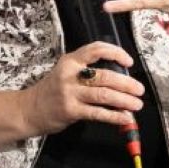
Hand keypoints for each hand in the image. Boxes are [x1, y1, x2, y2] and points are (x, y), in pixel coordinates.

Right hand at [20, 42, 144, 133]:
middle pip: (104, 76)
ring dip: (124, 100)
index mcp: (70, 60)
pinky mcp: (71, 111)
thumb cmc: (52, 90)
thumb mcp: (66, 72)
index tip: (128, 61)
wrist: (29, 109)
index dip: (116, 53)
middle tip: (139, 89)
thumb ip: (87, 71)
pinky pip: (97, 113)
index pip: (96, 49)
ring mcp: (70, 93)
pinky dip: (114, 116)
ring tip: (137, 104)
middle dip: (126, 83)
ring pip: (103, 95)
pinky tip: (125, 118)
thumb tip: (120, 78)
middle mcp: (70, 75)